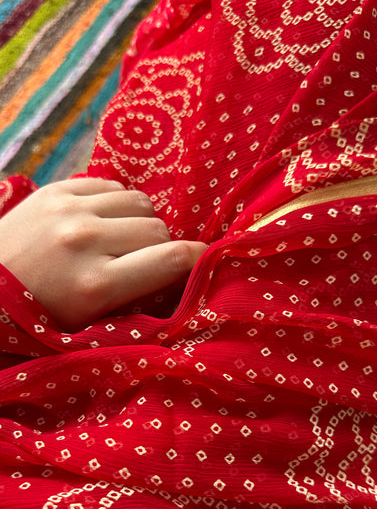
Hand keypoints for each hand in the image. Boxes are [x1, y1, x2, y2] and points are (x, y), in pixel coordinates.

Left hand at [0, 177, 206, 330]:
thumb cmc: (40, 315)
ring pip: (139, 202)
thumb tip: (185, 273)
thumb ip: (138, 298)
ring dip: (139, 222)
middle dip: (159, 246)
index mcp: (96, 285)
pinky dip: (116, 204)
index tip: (205, 260)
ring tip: (121, 240)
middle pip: (158, 228)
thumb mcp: (90, 322)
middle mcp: (85, 240)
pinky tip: (102, 222)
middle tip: (143, 262)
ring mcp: (68, 209)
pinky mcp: (55, 189)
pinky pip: (111, 185)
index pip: (172, 258)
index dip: (197, 258)